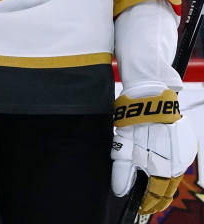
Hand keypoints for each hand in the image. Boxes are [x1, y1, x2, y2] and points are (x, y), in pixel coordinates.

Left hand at [110, 87, 196, 213]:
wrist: (150, 96)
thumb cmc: (135, 121)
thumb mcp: (124, 147)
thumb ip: (122, 171)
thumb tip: (120, 191)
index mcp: (165, 167)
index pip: (158, 194)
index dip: (149, 203)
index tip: (141, 208)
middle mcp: (179, 163)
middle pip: (168, 188)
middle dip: (157, 197)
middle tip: (147, 204)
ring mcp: (184, 153)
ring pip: (173, 175)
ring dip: (163, 183)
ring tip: (152, 191)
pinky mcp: (186, 143)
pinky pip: (177, 161)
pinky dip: (168, 169)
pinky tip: (159, 171)